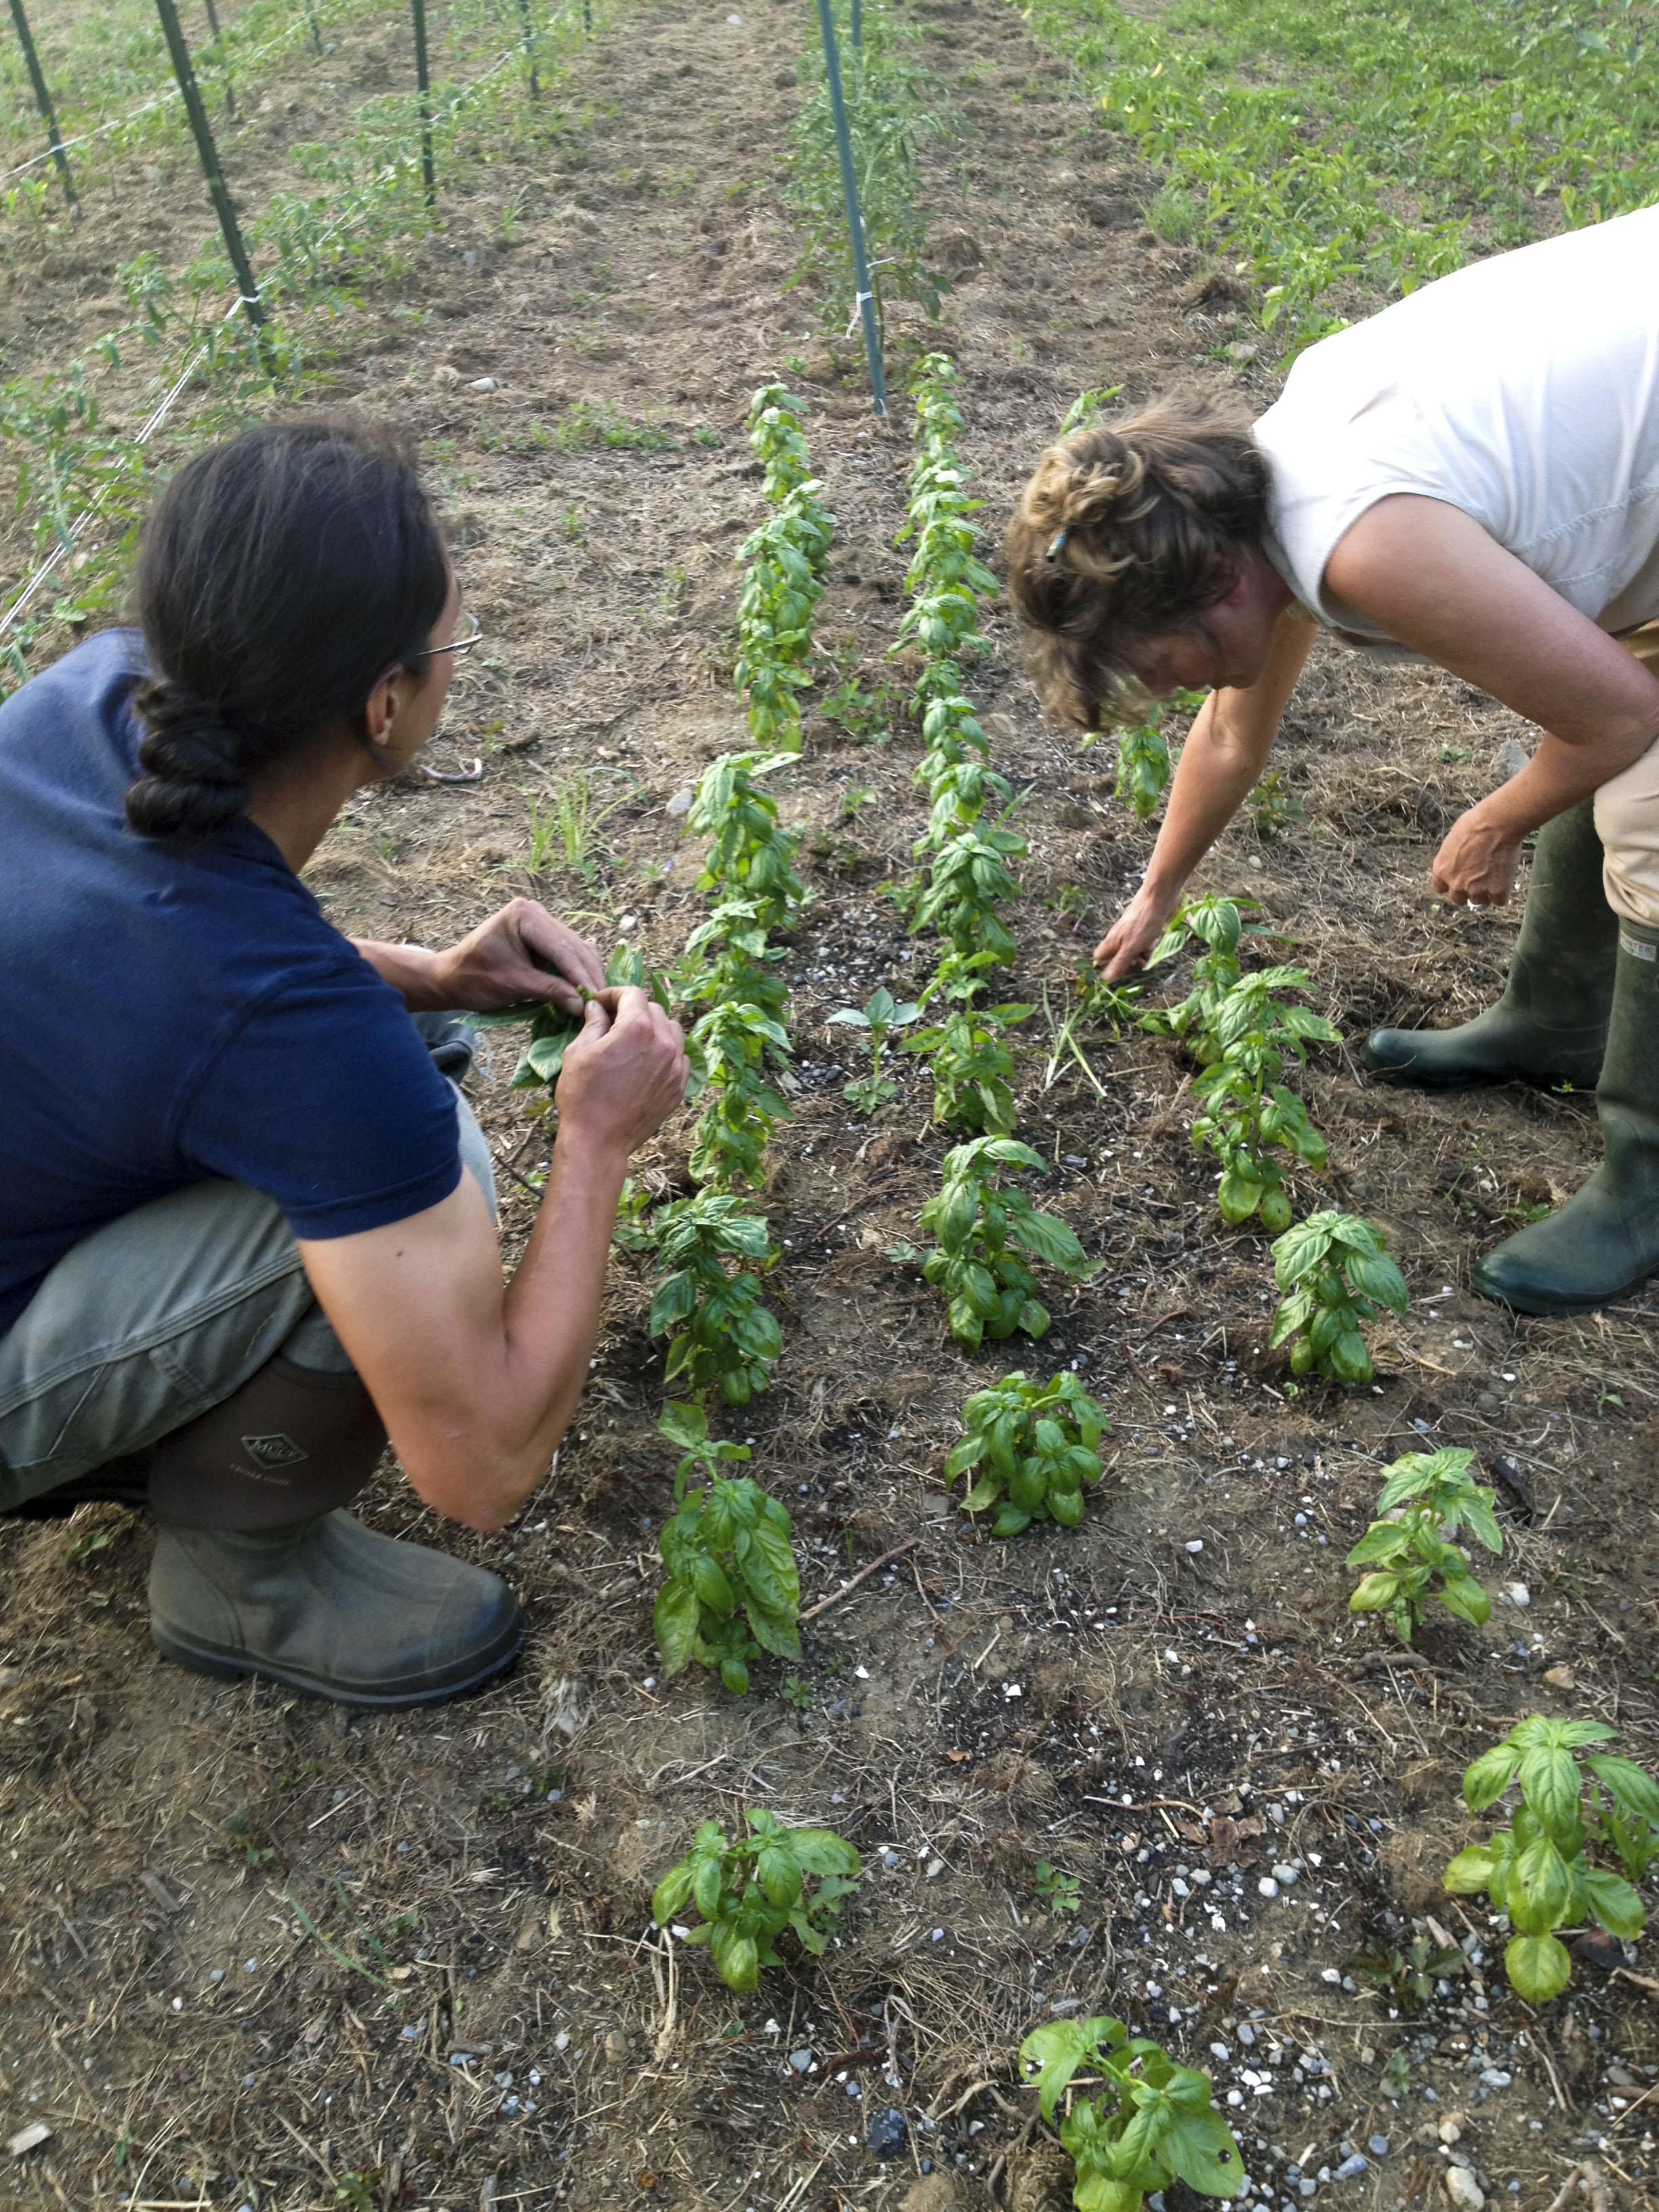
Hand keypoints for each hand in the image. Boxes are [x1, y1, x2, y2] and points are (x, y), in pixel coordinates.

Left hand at [434, 899, 605, 1013]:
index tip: (596, 999)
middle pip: (573, 947)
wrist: (452, 978)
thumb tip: (581, 1005)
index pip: (561, 948)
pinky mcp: (544, 936)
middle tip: (604, 1003)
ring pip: (575, 950)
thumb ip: (549, 991)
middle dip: (588, 976)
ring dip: (587, 975)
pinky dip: (577, 972)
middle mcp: (536, 912)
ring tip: (599, 1000)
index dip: (581, 975)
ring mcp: (541, 922)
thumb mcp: (513, 985)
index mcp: (525, 915)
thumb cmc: (475, 979)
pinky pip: (568, 954)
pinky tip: (588, 989)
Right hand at [555, 987, 688, 1159]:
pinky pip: (679, 1056)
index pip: (633, 994)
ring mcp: (675, 1066)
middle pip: (653, 1010)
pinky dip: (666, 1051)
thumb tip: (597, 1007)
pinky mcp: (679, 1086)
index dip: (614, 994)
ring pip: (672, 1030)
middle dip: (632, 1010)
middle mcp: (663, 1043)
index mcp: (637, 1029)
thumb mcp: (578, 1052)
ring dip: (654, 1028)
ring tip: (633, 1040)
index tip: (601, 1003)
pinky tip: (647, 1061)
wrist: (598, 1141)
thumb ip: (593, 1023)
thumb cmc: (581, 1096)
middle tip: (612, 1022)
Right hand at [1094, 881, 1179, 979]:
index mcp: (1112, 941)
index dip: (1108, 966)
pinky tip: (1155, 946)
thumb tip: (1105, 979)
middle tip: (1139, 964)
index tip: (1123, 970)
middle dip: (1128, 964)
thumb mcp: (1131, 947)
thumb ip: (1119, 962)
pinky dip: (1148, 947)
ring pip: (1131, 950)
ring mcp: (1132, 932)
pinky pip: (1143, 943)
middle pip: (1117, 956)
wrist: (1159, 897)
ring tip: (1150, 957)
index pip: (1100, 957)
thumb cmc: (1144, 922)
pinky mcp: (1144, 928)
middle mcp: (1119, 937)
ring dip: (1140, 957)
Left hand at [1431, 806, 1524, 908]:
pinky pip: (1499, 901)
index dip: (1451, 883)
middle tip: (1479, 879)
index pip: (1440, 888)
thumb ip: (1453, 858)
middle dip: (1467, 891)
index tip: (1460, 878)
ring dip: (1486, 892)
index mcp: (1441, 870)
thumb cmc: (1475, 824)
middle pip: (1458, 899)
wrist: (1496, 823)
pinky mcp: (1496, 891)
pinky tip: (1505, 879)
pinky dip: (1503, 893)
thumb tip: (1458, 862)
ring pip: (1479, 901)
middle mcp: (1455, 884)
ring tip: (1495, 874)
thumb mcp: (1453, 841)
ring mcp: (1476, 889)